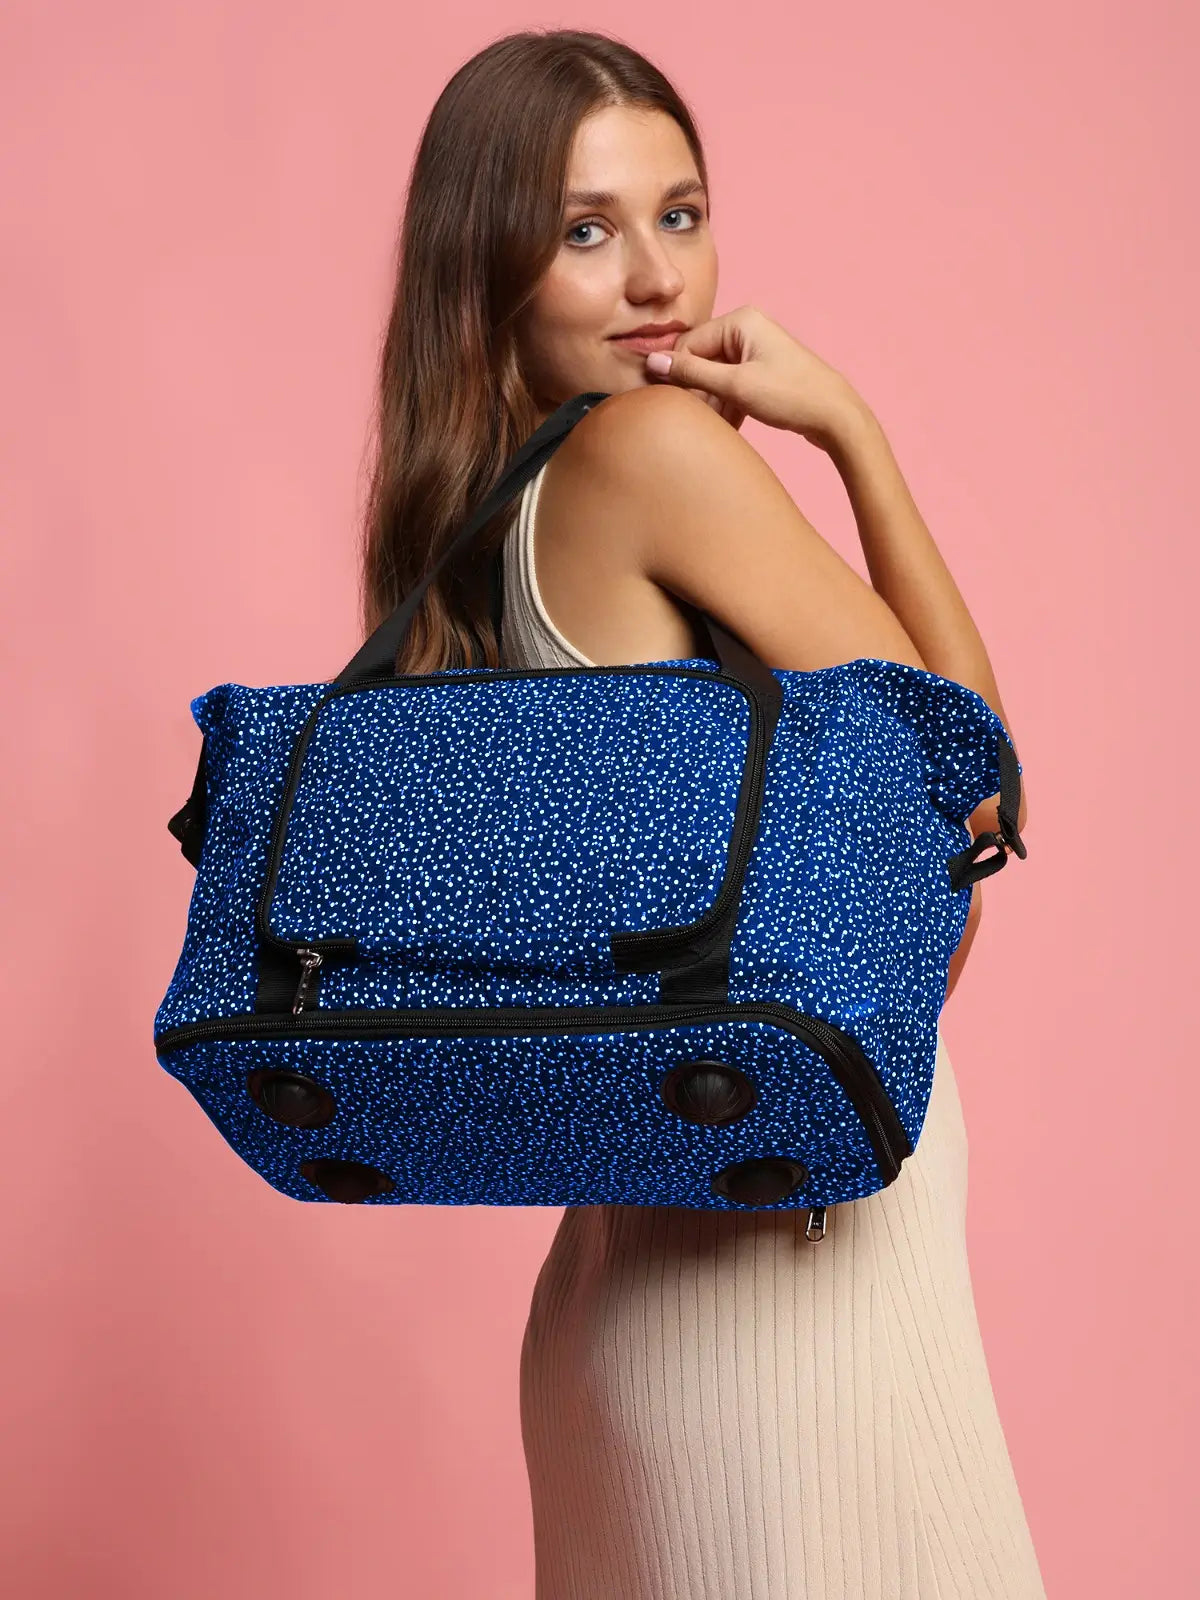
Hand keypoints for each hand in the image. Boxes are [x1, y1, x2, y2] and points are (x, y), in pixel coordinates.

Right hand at [645, 304, 863, 449]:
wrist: (836, 416)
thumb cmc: (791, 395)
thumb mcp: (736, 386)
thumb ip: (692, 373)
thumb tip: (652, 362)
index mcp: (740, 320)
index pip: (689, 344)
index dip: (678, 374)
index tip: (672, 403)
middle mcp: (747, 329)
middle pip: (701, 361)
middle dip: (698, 392)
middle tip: (698, 420)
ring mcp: (755, 351)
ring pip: (715, 377)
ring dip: (712, 404)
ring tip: (716, 428)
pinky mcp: (762, 372)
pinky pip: (731, 387)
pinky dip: (727, 407)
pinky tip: (729, 428)